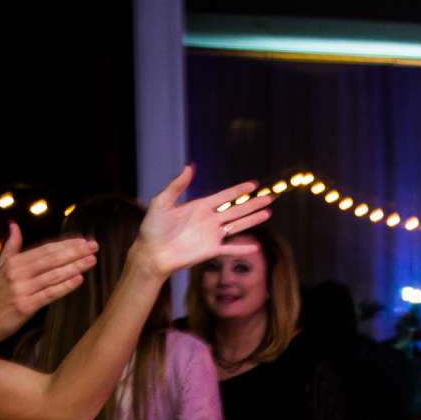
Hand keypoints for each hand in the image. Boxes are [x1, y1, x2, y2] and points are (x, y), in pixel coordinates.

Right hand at [0, 226, 97, 351]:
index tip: (83, 240)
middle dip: (74, 252)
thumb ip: (10, 247)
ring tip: (91, 260)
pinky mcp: (24, 306)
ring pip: (52, 275)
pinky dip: (64, 286)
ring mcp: (20, 289)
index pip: (44, 250)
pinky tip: (79, 280)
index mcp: (12, 262)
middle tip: (94, 246)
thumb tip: (14, 225)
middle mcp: (16, 273)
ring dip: (74, 267)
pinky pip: (49, 294)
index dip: (65, 244)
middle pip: (50, 259)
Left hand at [135, 166, 274, 276]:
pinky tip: (256, 247)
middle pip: (236, 209)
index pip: (224, 196)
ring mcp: (212, 235)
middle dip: (253, 204)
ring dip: (252, 220)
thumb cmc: (152, 228)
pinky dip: (242, 248)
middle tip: (269, 197)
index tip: (253, 184)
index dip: (239, 190)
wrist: (151, 252)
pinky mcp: (211, 250)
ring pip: (237, 225)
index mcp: (200, 206)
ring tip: (268, 213)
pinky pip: (230, 249)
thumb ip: (177, 186)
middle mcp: (209, 219)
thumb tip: (189, 167)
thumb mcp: (161, 202)